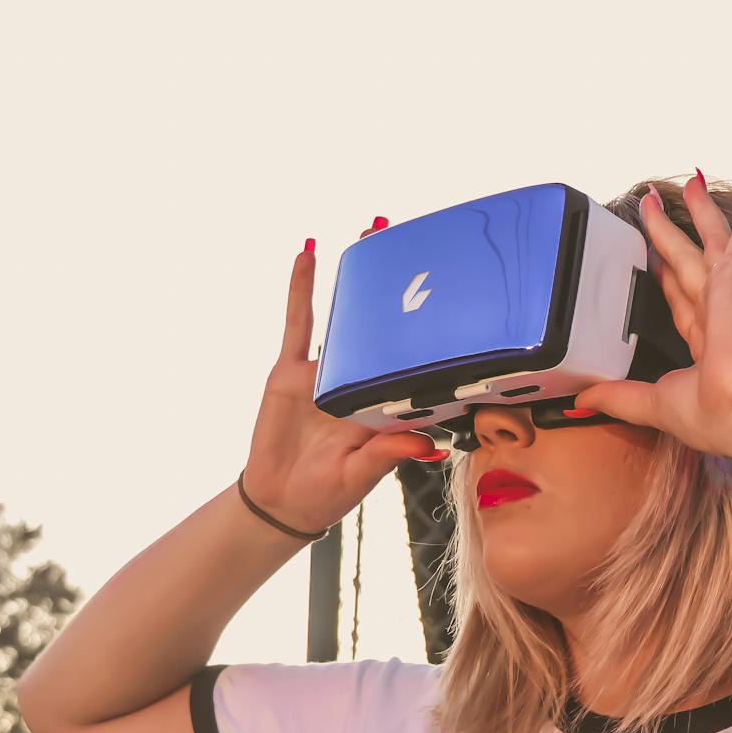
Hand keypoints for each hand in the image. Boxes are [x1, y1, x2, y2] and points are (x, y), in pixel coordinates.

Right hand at [241, 221, 445, 534]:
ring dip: (355, 275)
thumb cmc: (327, 494)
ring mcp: (325, 373)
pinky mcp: (291, 372)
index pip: (412, 360)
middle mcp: (359, 380)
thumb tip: (428, 445)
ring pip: (344, 315)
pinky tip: (308, 254)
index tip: (450, 296)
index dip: (429, 330)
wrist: (281, 501)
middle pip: (382, 324)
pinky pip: (299, 323)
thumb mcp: (362, 477)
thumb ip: (388, 456)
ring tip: (371, 231)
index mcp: (384, 403)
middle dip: (397, 283)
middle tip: (413, 239)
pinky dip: (302, 289)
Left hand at [571, 168, 731, 459]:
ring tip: (694, 180)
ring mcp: (731, 293)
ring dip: (703, 211)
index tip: (655, 260)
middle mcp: (721, 313)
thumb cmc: (718, 414)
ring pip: (711, 239)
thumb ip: (617, 397)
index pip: (681, 301)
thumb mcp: (652, 402)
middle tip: (656, 205)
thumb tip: (582, 400)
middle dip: (672, 235)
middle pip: (690, 262)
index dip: (666, 279)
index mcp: (707, 344)